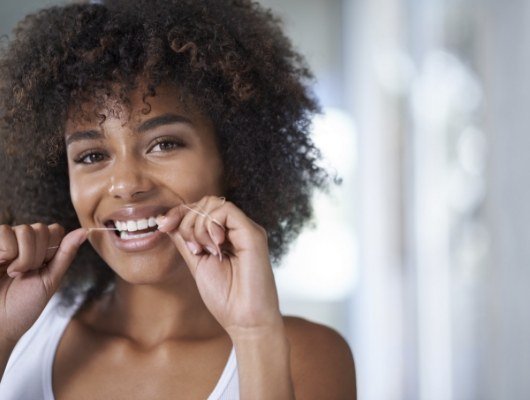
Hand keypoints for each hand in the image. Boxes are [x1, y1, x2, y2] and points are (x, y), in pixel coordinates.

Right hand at [0, 223, 86, 344]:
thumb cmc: (24, 305)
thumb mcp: (50, 279)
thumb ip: (66, 254)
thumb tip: (85, 231)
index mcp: (40, 250)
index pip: (55, 230)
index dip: (52, 249)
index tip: (43, 269)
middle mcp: (22, 242)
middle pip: (41, 228)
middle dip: (38, 256)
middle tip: (26, 274)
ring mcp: (5, 242)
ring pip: (25, 230)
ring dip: (23, 257)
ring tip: (14, 273)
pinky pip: (4, 231)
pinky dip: (7, 251)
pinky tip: (1, 265)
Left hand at [158, 196, 283, 338]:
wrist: (245, 321)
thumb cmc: (226, 298)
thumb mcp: (197, 263)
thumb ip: (186, 241)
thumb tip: (168, 221)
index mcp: (227, 235)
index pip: (201, 209)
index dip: (179, 213)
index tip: (162, 226)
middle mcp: (238, 229)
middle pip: (206, 202)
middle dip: (187, 220)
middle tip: (192, 248)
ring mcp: (247, 230)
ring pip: (214, 203)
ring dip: (198, 225)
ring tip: (204, 250)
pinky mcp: (253, 234)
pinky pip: (226, 211)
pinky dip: (211, 225)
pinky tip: (214, 246)